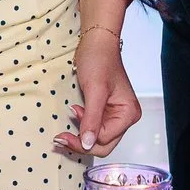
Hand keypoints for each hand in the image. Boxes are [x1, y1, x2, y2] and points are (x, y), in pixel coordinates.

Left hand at [59, 26, 140, 156]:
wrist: (96, 44)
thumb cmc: (99, 60)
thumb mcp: (95, 90)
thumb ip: (92, 119)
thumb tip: (88, 144)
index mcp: (129, 114)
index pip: (104, 140)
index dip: (84, 139)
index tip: (64, 133)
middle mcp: (125, 118)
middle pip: (103, 145)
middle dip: (82, 142)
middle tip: (60, 137)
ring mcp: (116, 116)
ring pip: (97, 139)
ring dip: (81, 135)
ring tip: (68, 123)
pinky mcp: (106, 112)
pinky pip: (94, 128)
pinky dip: (82, 127)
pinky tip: (75, 115)